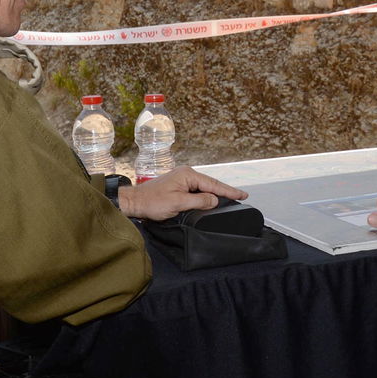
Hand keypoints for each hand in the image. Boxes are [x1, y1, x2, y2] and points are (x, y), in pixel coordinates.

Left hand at [117, 166, 246, 221]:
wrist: (134, 202)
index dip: (229, 191)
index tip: (242, 195)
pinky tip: (211, 198)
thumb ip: (199, 201)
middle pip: (210, 183)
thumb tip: (214, 200)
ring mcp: (181, 178)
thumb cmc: (152, 202)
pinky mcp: (177, 185)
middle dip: (225, 190)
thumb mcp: (178, 203)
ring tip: (230, 197)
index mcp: (187, 175)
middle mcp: (185, 173)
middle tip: (241, 196)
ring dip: (216, 192)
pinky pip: (196, 189)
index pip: (213, 184)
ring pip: (204, 186)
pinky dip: (206, 194)